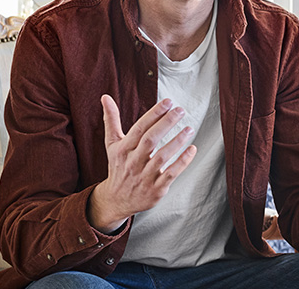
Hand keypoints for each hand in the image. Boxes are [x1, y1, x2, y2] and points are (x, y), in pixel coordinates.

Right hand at [87, 95, 196, 233]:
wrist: (116, 200)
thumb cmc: (118, 167)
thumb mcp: (112, 144)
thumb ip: (111, 120)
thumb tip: (105, 97)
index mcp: (124, 149)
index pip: (139, 128)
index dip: (154, 114)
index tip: (168, 102)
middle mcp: (133, 162)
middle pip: (150, 140)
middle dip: (166, 123)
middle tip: (180, 110)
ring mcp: (144, 176)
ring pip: (162, 157)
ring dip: (176, 142)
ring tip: (189, 128)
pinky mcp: (156, 189)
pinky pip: (170, 174)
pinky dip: (182, 162)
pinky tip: (192, 149)